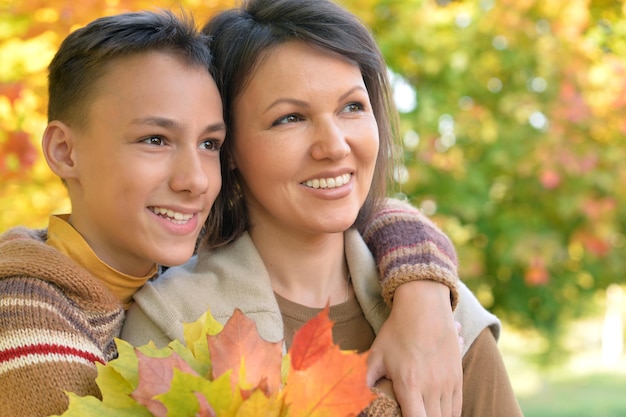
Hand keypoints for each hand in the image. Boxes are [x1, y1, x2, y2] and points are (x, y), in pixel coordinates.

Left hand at [367, 280, 462, 416]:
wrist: (424, 307)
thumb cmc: (397, 332)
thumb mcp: (376, 355)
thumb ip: (367, 381)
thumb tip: (359, 397)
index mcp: (409, 384)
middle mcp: (431, 387)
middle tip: (413, 414)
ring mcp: (447, 383)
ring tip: (423, 413)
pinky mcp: (458, 377)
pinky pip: (457, 407)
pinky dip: (449, 414)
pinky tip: (437, 412)